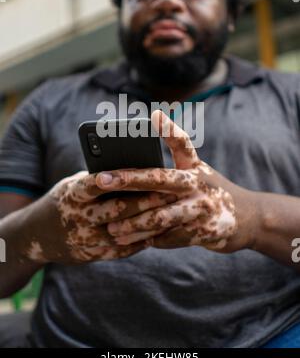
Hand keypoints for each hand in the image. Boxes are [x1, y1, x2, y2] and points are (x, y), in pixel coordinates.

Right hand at [22, 170, 176, 263]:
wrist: (38, 236)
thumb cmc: (64, 201)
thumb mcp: (72, 186)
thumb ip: (97, 181)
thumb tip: (131, 168)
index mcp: (72, 196)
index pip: (93, 185)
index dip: (114, 179)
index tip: (139, 170)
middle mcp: (78, 218)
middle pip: (116, 209)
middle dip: (146, 200)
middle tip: (171, 191)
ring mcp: (86, 239)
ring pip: (124, 232)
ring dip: (150, 223)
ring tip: (173, 212)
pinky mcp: (92, 254)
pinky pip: (122, 250)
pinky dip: (142, 241)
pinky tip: (159, 232)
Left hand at [99, 110, 257, 252]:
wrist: (247, 219)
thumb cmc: (208, 193)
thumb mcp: (196, 175)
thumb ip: (169, 173)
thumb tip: (130, 172)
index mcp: (195, 167)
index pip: (182, 143)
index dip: (169, 130)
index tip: (153, 116)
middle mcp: (199, 184)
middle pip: (160, 179)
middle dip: (128, 179)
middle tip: (100, 179)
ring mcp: (202, 208)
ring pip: (160, 216)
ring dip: (133, 223)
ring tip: (110, 227)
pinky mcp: (203, 232)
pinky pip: (168, 238)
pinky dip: (148, 241)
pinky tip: (130, 242)